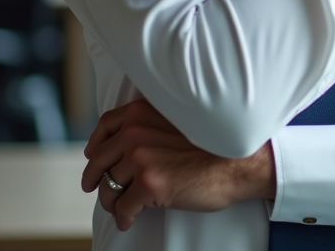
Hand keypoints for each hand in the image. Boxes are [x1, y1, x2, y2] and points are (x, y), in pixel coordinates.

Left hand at [81, 99, 274, 231]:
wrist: (240, 163)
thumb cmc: (216, 145)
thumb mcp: (180, 120)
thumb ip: (152, 125)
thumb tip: (129, 146)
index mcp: (143, 112)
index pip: (106, 126)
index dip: (96, 144)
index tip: (94, 155)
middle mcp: (136, 132)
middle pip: (100, 159)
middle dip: (95, 177)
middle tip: (94, 187)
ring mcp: (141, 159)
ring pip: (108, 186)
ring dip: (111, 201)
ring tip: (119, 209)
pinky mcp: (148, 185)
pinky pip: (123, 207)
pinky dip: (123, 218)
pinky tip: (128, 221)